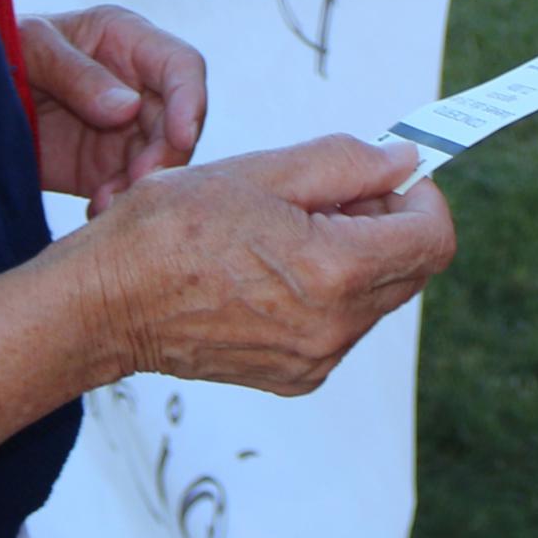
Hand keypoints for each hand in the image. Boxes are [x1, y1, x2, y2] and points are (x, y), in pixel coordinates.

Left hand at [22, 7, 206, 209]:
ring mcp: (123, 129)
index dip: (189, 101)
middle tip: (137, 183)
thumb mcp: (30, 45)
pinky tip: (97, 212)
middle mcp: (136, 85)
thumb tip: (128, 109)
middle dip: (165, 155)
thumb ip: (76, 73)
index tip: (180, 137)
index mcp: (126, 40)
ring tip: (107, 202)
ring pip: (158, 161)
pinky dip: (119, 205)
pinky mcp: (103, 166)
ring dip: (141, 186)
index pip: (181, 66)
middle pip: (175, 122)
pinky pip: (127, 189)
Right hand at [73, 136, 455, 395]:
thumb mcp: (261, 171)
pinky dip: (327, 291)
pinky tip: (273, 265)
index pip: (433, 237)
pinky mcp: (291, 377)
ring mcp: (313, 361)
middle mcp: (334, 329)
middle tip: (334, 192)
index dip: (420, 195)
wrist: (104, 306)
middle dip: (388, 223)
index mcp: (335, 273)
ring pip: (375, 299)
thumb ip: (345, 163)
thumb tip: (400, 160)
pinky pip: (339, 326)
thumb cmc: (168, 232)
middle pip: (411, 271)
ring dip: (356, 256)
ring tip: (290, 227)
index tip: (390, 173)